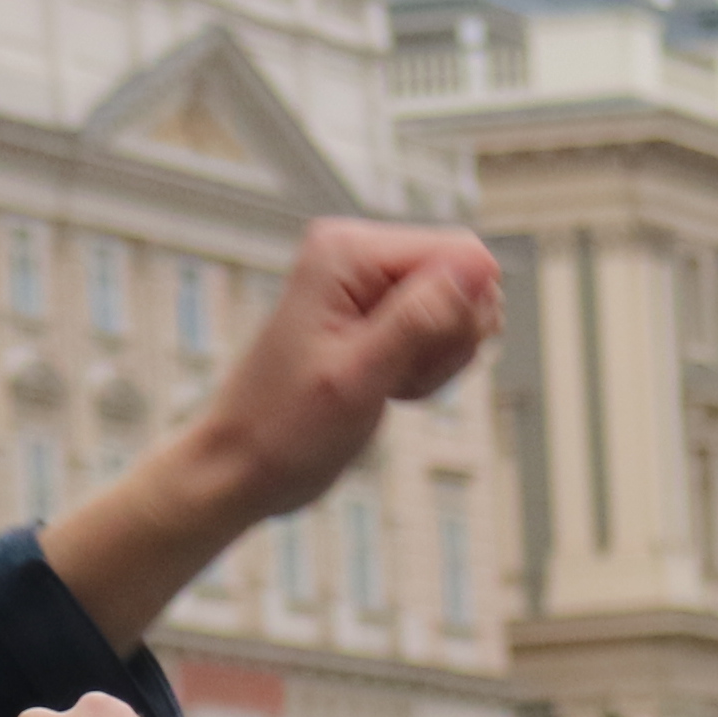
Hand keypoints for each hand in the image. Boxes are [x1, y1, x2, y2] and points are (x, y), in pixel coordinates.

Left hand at [36, 221, 501, 642]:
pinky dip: (424, 369)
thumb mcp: (356, 377)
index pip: (462, 253)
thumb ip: (417, 319)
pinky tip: (387, 387)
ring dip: (436, 361)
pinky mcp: (375, 315)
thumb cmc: (281, 429)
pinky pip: (437, 332)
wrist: (242, 465)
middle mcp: (358, 255)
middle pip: (464, 280)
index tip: (418, 357)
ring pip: (456, 311)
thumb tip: (476, 268)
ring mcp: (367, 284)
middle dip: (448, 340)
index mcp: (348, 251)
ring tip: (386, 384)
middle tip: (397, 376)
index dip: (462, 314)